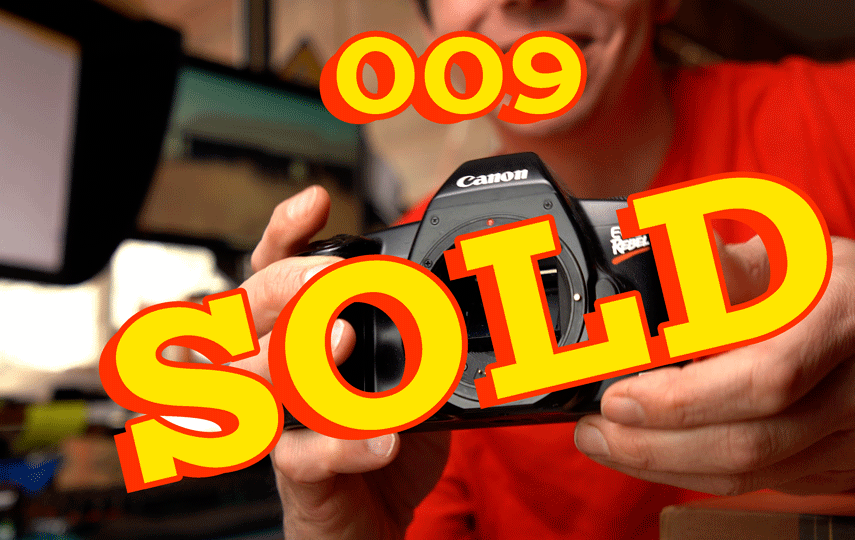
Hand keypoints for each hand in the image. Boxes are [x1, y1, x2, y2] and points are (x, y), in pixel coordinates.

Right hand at [233, 186, 449, 539]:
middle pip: (248, 308)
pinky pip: (301, 454)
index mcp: (297, 335)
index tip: (316, 202)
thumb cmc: (381, 439)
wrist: (370, 521)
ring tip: (342, 339)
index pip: (273, 270)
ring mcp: (277, 420)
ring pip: (250, 375)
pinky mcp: (293, 472)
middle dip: (285, 283)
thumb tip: (459, 296)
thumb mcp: (408, 377)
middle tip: (329, 278)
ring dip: (295, 351)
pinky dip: (343, 444)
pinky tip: (383, 439)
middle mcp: (273, 369)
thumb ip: (418, 337)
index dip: (286, 233)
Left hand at [574, 236, 854, 495]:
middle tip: (596, 428)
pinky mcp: (842, 472)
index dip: (682, 398)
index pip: (763, 378)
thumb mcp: (800, 252)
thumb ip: (729, 262)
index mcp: (853, 318)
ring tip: (606, 442)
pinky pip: (757, 485)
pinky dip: (692, 471)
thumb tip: (658, 253)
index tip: (618, 396)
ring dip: (661, 464)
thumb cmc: (851, 290)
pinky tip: (652, 453)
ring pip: (748, 474)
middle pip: (748, 441)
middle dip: (654, 443)